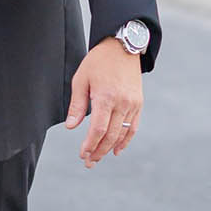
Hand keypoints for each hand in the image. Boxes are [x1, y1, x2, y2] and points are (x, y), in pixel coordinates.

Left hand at [65, 37, 142, 166]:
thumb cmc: (97, 62)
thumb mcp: (81, 79)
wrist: (122, 48)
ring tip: (99, 157)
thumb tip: (71, 127)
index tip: (82, 154)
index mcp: (106, 97)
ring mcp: (132, 104)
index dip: (90, 144)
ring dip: (110, 148)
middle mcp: (122, 103)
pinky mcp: (138, 103)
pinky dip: (125, 139)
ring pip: (122, 133)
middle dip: (99, 151)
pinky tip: (116, 149)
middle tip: (89, 162)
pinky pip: (133, 126)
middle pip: (110, 135)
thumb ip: (77, 105)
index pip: (98, 129)